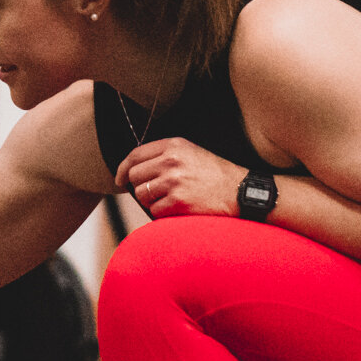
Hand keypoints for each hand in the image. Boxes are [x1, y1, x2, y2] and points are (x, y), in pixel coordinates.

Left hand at [116, 137, 246, 217]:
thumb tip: (133, 169)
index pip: (135, 155)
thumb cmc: (216, 175)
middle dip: (140, 187)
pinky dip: (163, 214)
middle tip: (155, 193)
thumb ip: (164, 156)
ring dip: (152, 202)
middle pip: (134, 176)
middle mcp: (171, 161)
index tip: (120, 179)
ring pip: (142, 195)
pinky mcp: (178, 202)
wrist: (240, 192)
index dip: (122, 169)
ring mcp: (174, 181)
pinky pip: (154, 211)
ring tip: (172, 200)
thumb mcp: (191, 153)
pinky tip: (179, 209)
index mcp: (173, 146)